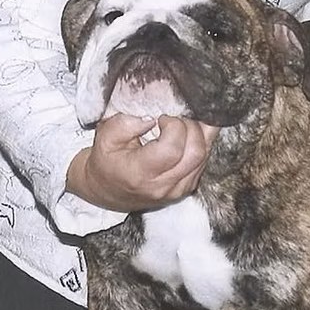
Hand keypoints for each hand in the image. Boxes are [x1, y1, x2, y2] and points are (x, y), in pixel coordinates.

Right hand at [65, 113, 216, 211]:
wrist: (108, 191)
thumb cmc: (106, 163)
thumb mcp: (105, 138)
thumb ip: (124, 124)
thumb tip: (151, 118)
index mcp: (140, 174)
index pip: (173, 148)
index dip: (173, 125)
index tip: (161, 118)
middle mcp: (163, 186)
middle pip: (196, 152)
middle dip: (189, 127)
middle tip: (173, 120)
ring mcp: (177, 190)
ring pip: (204, 157)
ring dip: (198, 135)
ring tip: (180, 126)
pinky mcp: (186, 188)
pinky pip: (203, 163)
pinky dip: (200, 145)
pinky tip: (186, 137)